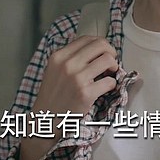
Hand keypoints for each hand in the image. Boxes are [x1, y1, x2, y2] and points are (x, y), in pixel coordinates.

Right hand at [20, 36, 118, 159]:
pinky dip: (111, 84)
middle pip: (100, 44)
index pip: (87, 39)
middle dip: (111, 52)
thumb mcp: (54, 70)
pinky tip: (104, 89)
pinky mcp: (86, 93)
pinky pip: (110, 81)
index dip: (100, 44)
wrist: (45, 120)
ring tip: (108, 75)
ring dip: (114, 67)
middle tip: (110, 64)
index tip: (103, 53)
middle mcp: (67, 64)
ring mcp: (77, 78)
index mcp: (59, 56)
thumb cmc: (52, 96)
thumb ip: (70, 58)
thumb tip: (94, 49)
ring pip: (108, 60)